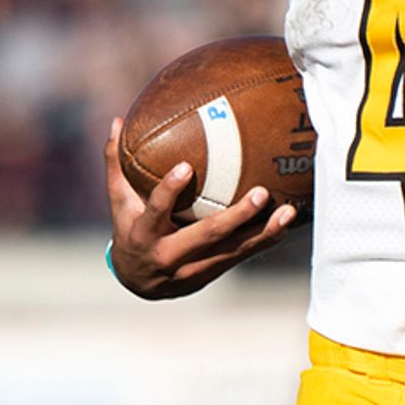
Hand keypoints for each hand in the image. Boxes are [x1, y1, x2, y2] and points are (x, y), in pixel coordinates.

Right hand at [104, 122, 295, 298]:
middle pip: (207, 236)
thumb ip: (116, 164)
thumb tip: (116, 120)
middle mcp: (169, 256)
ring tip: (288, 212)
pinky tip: (285, 225)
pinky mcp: (211, 274)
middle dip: (236, 217)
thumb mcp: (118, 202)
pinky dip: (264, 241)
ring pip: (232, 252)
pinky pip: (241, 257)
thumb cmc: (129, 230)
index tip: (186, 168)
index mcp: (144, 235)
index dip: (170, 191)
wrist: (137, 283)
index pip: (156, 210)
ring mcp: (193, 269)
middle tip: (261, 193)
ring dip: (263, 233)